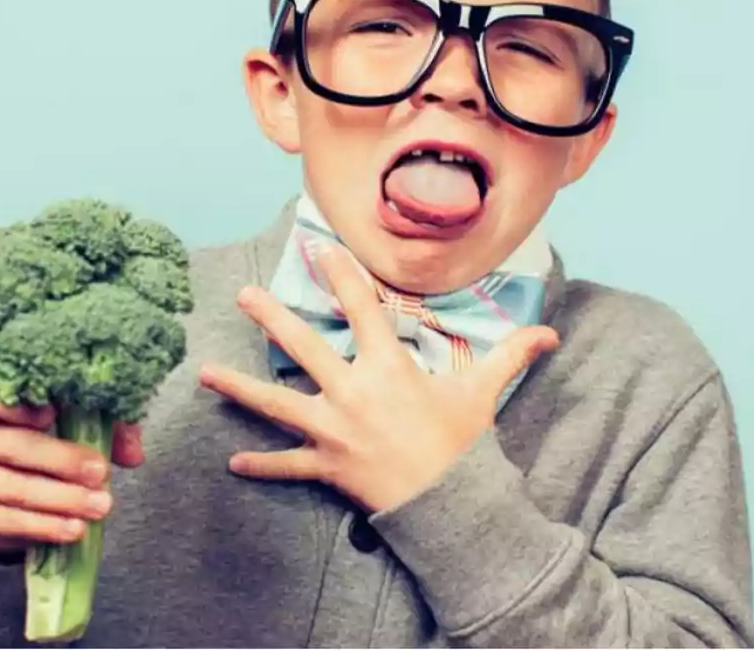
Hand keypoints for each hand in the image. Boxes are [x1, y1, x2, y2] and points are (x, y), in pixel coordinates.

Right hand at [0, 372, 144, 556]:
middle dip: (61, 460)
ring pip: (12, 487)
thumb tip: (134, 454)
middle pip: (11, 444)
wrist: (7, 497)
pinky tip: (74, 528)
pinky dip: (45, 526)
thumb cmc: (45, 443)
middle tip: (99, 472)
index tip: (51, 413)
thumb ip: (106, 427)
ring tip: (100, 505)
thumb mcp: (75, 424)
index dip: (13, 402)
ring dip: (61, 499)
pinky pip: (7, 520)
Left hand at [199, 245, 558, 513]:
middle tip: (243, 295)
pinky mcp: (326, 465)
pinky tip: (234, 462)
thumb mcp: (484, 392)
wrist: (451, 505)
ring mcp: (334, 429)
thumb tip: (550, 333)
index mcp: (388, 366)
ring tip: (204, 374)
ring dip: (238, 388)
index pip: (362, 307)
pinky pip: (288, 465)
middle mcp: (352, 391)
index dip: (341, 273)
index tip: (318, 248)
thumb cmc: (463, 443)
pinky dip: (263, 465)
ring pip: (275, 403)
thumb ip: (510, 355)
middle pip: (303, 346)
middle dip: (271, 317)